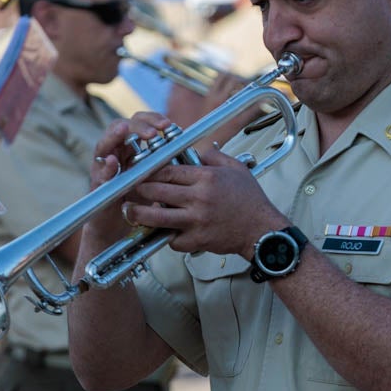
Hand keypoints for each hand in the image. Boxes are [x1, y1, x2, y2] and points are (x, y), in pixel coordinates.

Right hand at [87, 111, 178, 245]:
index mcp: (130, 147)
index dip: (152, 119)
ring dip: (115, 135)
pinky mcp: (97, 185)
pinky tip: (112, 162)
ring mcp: (103, 167)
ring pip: (104, 144)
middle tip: (153, 132)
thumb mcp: (155, 176)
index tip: (168, 124)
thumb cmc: (140, 198)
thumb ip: (164, 161)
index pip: (139, 123)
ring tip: (124, 130)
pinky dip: (105, 167)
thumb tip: (186, 147)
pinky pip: (99, 173)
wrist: (121, 226)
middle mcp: (115, 152)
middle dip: (137, 126)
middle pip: (121, 127)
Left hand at [125, 146, 286, 256]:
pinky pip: (172, 240)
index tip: (139, 170)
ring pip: (157, 216)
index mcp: (206, 178)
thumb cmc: (250, 199)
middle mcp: (199, 198)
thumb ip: (212, 157)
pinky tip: (166, 232)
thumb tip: (194, 150)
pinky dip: (167, 237)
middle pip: (157, 190)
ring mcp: (196, 221)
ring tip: (130, 211)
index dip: (149, 170)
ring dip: (139, 214)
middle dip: (139, 189)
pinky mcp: (197, 240)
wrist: (262, 230)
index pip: (168, 170)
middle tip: (129, 188)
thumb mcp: (235, 168)